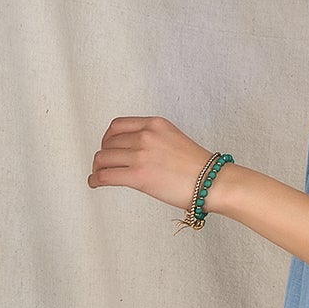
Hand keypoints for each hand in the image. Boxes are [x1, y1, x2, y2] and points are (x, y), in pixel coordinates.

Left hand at [87, 115, 214, 212]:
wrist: (213, 181)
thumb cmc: (199, 167)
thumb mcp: (174, 139)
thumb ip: (154, 140)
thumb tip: (136, 153)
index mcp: (154, 124)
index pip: (118, 126)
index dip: (108, 138)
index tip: (107, 148)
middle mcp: (145, 135)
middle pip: (109, 143)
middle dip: (103, 155)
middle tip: (103, 165)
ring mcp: (141, 154)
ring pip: (103, 158)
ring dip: (97, 167)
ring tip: (98, 175)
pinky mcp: (138, 176)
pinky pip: (106, 175)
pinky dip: (96, 179)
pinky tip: (95, 183)